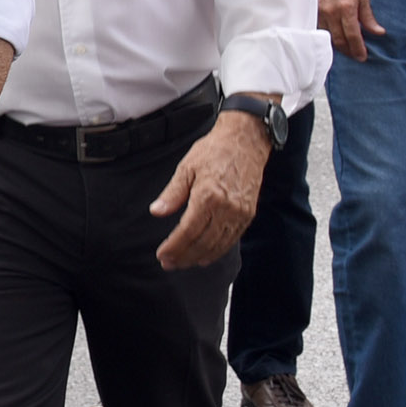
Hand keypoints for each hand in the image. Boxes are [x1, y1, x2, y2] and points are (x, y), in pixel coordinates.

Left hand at [149, 110, 270, 268]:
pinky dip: (218, 250)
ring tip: (184, 263)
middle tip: (169, 264)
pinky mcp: (248, 214)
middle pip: (204, 242)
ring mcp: (240, 213)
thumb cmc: (213, 151)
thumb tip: (156, 212)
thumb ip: (172, 194)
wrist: (245, 142)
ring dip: (200, 256)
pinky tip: (206, 255)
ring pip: (219, 244)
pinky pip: (232, 238)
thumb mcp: (186, 168)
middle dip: (185, 256)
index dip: (175, 246)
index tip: (162, 255)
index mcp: (208, 196)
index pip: (188, 231)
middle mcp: (227, 209)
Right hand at [318, 0, 381, 61]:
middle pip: (338, 39)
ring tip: (344, 48)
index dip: (358, 49)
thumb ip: (368, 17)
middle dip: (348, 50)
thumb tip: (377, 32)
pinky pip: (318, 28)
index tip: (362, 57)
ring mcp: (318, 11)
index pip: (353, 35)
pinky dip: (325, 35)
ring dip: (336, 45)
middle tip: (354, 55)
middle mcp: (331, 12)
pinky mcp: (309, 9)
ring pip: (326, 35)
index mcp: (346, 8)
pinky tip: (330, 37)